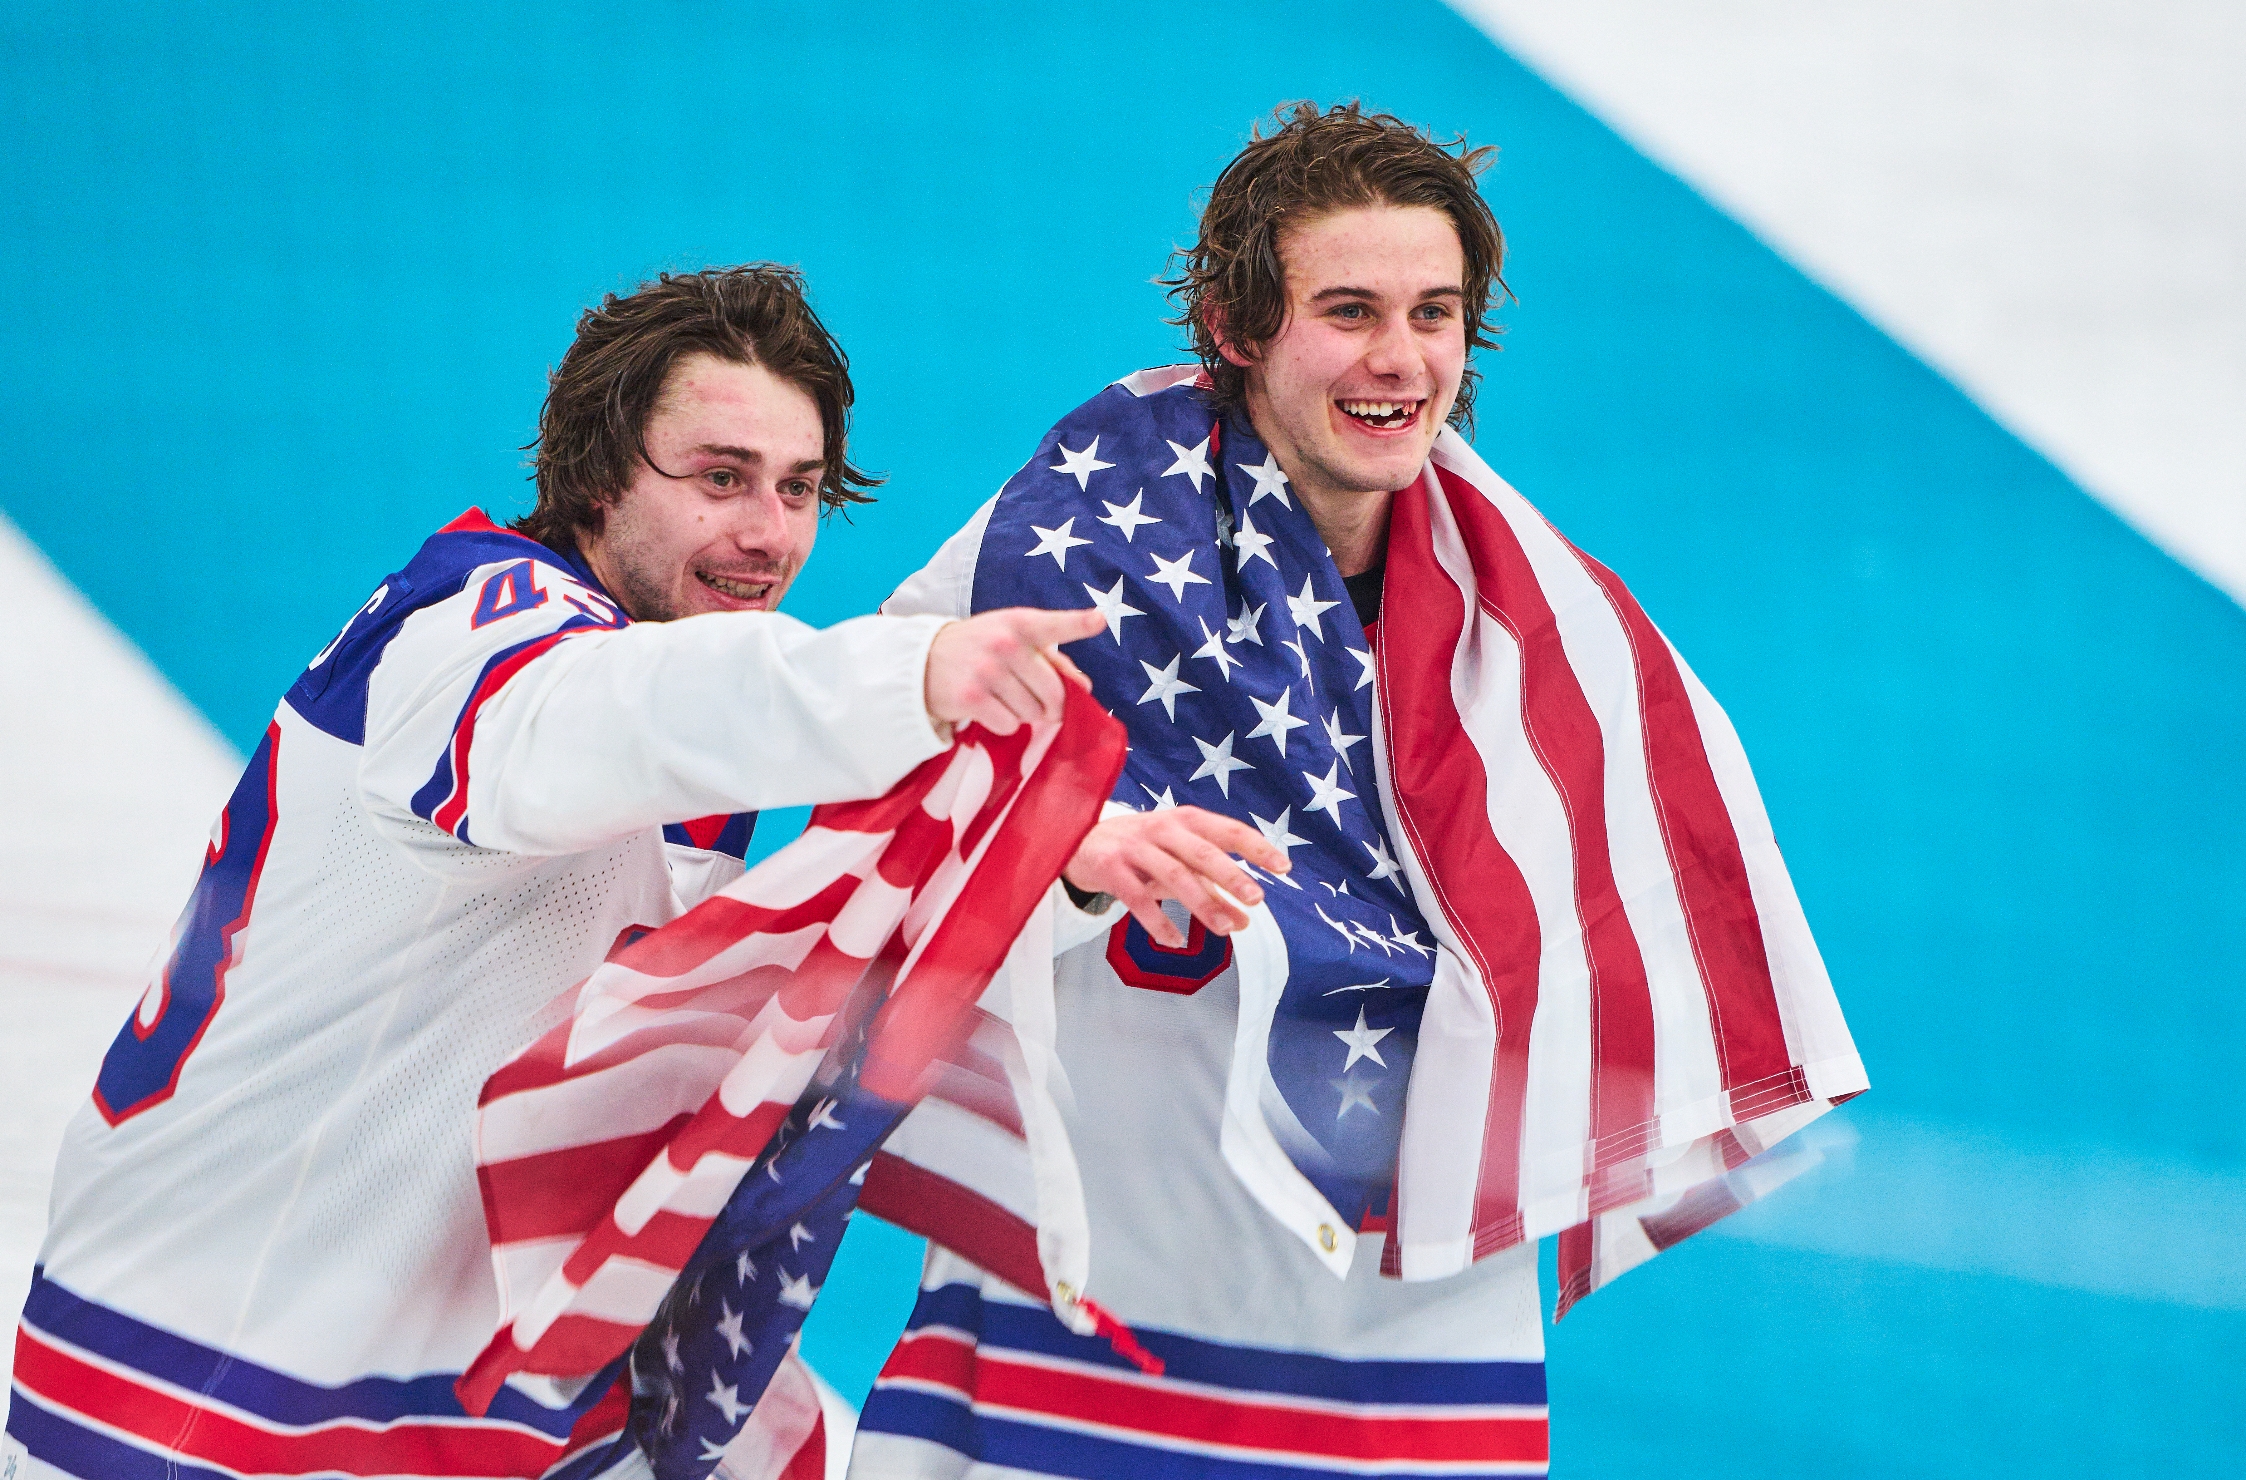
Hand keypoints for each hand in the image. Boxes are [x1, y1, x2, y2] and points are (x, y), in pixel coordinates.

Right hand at [924, 607, 1103, 733]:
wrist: (924, 660)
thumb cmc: (980, 648)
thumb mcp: (1012, 639)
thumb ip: (1052, 659)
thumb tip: (1084, 686)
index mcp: (1020, 623)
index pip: (1054, 625)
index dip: (1079, 624)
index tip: (1099, 620)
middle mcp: (1004, 644)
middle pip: (1054, 692)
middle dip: (1052, 706)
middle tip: (1041, 705)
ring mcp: (986, 670)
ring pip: (1032, 713)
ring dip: (1025, 715)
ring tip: (1005, 699)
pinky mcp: (971, 697)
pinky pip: (1009, 725)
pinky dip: (1004, 724)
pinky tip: (989, 708)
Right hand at [1063, 806, 1289, 944]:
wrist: (1079, 840)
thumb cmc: (1141, 849)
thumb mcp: (1178, 862)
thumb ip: (1212, 889)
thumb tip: (1246, 920)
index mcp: (1185, 820)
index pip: (1228, 830)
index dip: (1257, 847)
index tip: (1284, 868)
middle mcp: (1161, 828)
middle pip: (1201, 852)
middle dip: (1231, 875)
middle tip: (1257, 899)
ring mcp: (1134, 847)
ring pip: (1173, 875)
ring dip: (1202, 903)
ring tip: (1227, 929)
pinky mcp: (1110, 867)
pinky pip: (1138, 897)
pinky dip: (1158, 921)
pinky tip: (1176, 941)